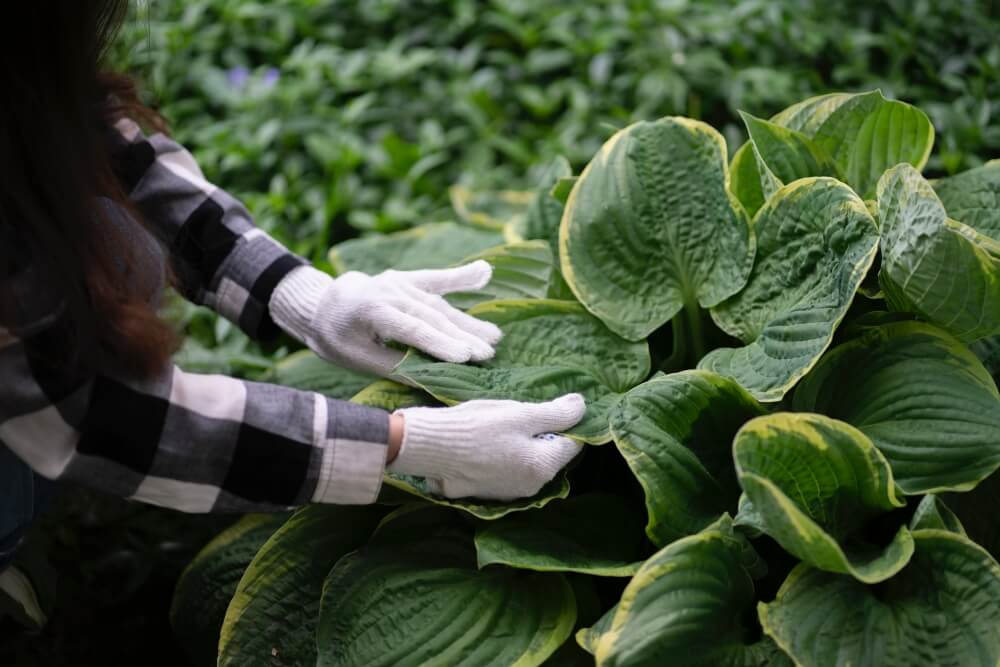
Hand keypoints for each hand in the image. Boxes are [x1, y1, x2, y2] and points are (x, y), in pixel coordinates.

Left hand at [270, 262, 501, 376]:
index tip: (466, 357)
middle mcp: (389, 291)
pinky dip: (461, 277)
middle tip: (489, 354)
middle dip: (462, 336)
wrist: (322, 304)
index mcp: (372, 310)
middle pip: (431, 316)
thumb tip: (429, 379)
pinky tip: (485, 272)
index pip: (412, 329)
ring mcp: (400, 282)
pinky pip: (437, 278)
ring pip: (439, 303)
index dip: (440, 343)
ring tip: (495, 336)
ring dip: (468, 320)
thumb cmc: (338, 337)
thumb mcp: (356, 359)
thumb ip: (392, 366)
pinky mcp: (407, 279)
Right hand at [387, 394, 585, 500]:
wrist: (428, 447)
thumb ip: (556, 413)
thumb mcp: (520, 413)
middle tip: (519, 414)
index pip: (572, 444)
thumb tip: (583, 407)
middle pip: (549, 455)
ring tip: (500, 425)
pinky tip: (486, 441)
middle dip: (541, 435)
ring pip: (528, 463)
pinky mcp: (489, 493)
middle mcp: (531, 488)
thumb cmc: (476, 426)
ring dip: (522, 446)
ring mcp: (508, 493)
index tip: (547, 408)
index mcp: (543, 467)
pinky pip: (507, 471)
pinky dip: (504, 457)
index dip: (564, 423)